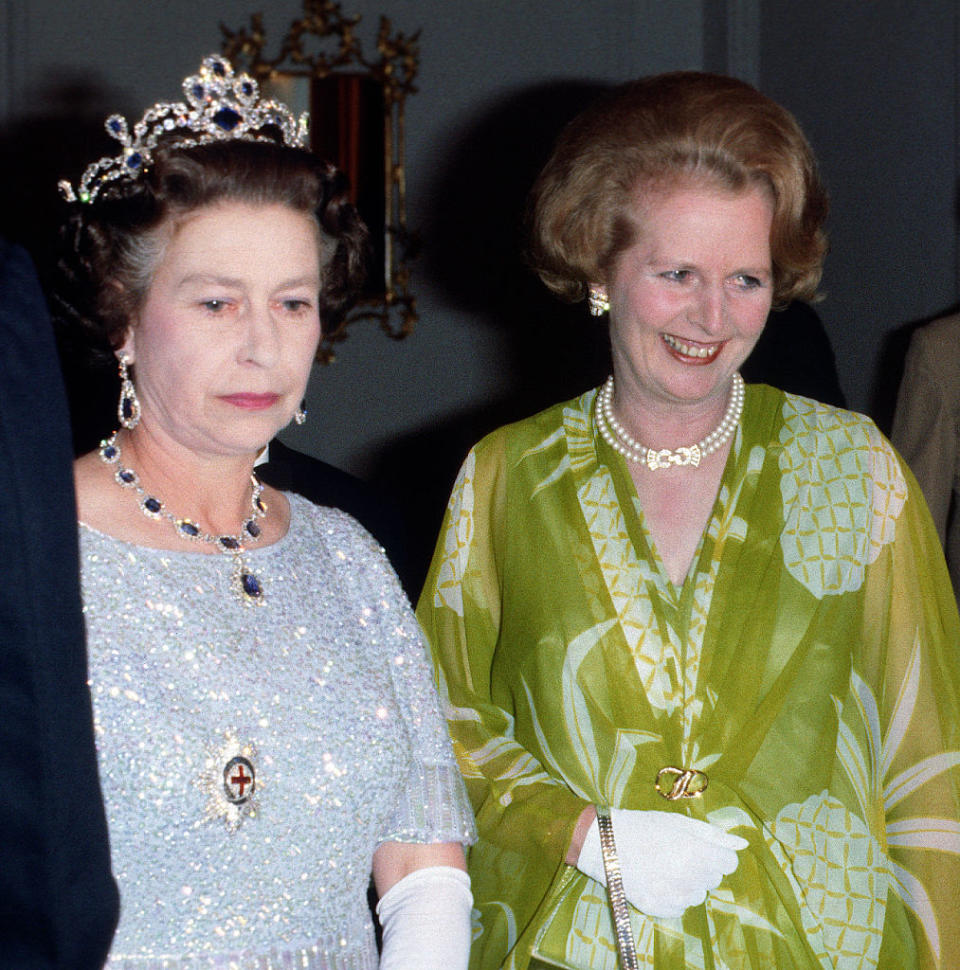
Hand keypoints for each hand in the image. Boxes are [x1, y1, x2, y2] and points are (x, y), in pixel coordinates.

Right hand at [576, 808, 747, 918]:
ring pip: (697, 894)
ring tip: (664, 865)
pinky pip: (680, 906)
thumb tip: (742, 843)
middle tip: (677, 853)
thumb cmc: (645, 826)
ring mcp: (675, 897)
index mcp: (698, 853)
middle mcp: (690, 878)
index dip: (717, 854)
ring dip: (688, 882)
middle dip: (702, 867)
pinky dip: (672, 895)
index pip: (729, 863)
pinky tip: (655, 878)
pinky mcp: (661, 909)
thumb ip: (714, 834)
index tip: (701, 847)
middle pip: (714, 879)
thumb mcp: (679, 822)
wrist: (607, 843)